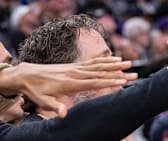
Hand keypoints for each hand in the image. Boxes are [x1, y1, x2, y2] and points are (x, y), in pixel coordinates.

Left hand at [3, 57, 136, 117]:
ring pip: (100, 66)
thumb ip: (55, 107)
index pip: (94, 82)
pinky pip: (93, 62)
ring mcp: (77, 68)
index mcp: (71, 83)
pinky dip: (105, 60)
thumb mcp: (42, 101)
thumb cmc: (36, 90)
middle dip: (119, 73)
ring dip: (115, 65)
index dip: (110, 81)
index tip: (123, 81)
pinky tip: (115, 59)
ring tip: (130, 63)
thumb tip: (64, 115)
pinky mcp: (76, 65)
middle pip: (102, 73)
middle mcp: (76, 73)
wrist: (27, 74)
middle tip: (134, 74)